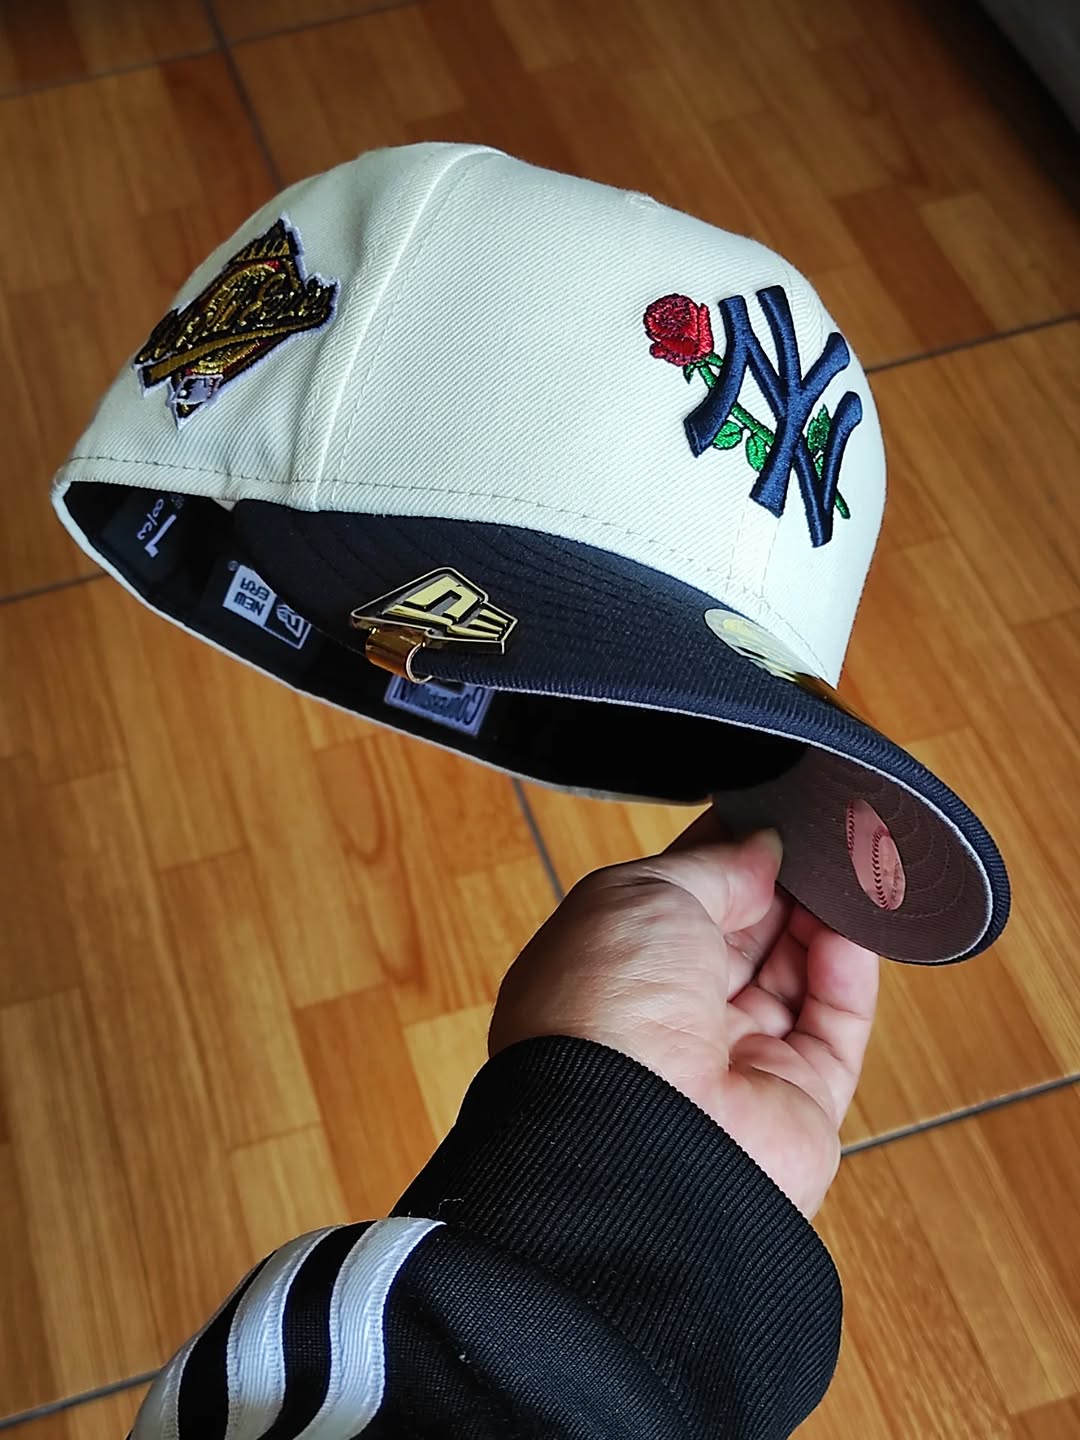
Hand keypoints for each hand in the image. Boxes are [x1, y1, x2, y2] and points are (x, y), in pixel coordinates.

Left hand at [489, 814, 878, 1217]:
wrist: (636, 1137)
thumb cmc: (606, 1009)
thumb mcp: (645, 893)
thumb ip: (713, 865)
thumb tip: (763, 847)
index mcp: (610, 970)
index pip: (679, 900)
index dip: (723, 856)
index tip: (764, 815)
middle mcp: (665, 1020)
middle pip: (740, 936)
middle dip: (778, 884)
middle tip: (816, 835)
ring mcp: (731, 1065)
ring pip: (793, 976)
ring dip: (819, 919)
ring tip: (843, 866)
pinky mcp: (796, 1103)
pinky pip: (835, 1024)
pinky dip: (849, 971)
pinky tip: (855, 922)